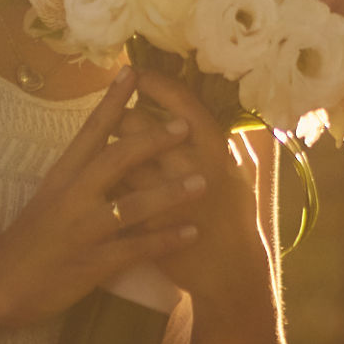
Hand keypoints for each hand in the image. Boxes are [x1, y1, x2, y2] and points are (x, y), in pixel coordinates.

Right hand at [0, 69, 204, 328]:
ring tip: (202, 182)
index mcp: (61, 176)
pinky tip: (192, 233)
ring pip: (132, 205)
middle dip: (152, 141)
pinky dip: (165, 240)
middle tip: (184, 126)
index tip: (132, 72)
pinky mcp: (91, 264)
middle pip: (115, 160)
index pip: (89, 131)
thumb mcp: (49, 198)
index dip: (112, 102)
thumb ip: (79, 177)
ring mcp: (82, 231)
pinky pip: (135, 249)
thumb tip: (109, 150)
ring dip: (170, 193)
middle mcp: (72, 197)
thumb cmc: (27, 240)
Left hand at [122, 72, 267, 301]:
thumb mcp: (237, 175)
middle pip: (140, 126)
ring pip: (122, 159)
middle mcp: (192, 166)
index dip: (156, 83)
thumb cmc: (236, 220)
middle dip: (122, 118)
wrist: (229, 273)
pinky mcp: (148, 223)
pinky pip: (116, 194)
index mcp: (215, 149)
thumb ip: (220, 145)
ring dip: (110, 151)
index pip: (182, 102)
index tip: (137, 70)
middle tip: (117, 116)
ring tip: (108, 147)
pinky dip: (109, 186)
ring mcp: (167, 196)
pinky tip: (106, 183)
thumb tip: (203, 115)